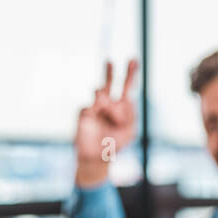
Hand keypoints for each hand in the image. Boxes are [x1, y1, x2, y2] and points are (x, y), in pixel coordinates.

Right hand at [74, 58, 138, 186]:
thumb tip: (122, 100)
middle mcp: (108, 103)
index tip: (133, 59)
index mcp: (122, 106)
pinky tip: (94, 117)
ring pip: (98, 92)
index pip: (127, 86)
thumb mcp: (130, 131)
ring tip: (102, 100)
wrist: (96, 157)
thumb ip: (131, 115)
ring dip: (102, 97)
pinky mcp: (84, 113)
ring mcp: (95, 107)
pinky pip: (89, 107)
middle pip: (109, 82)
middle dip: (110, 72)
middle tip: (110, 61)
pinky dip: (93, 110)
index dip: (130, 73)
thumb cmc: (114, 144)